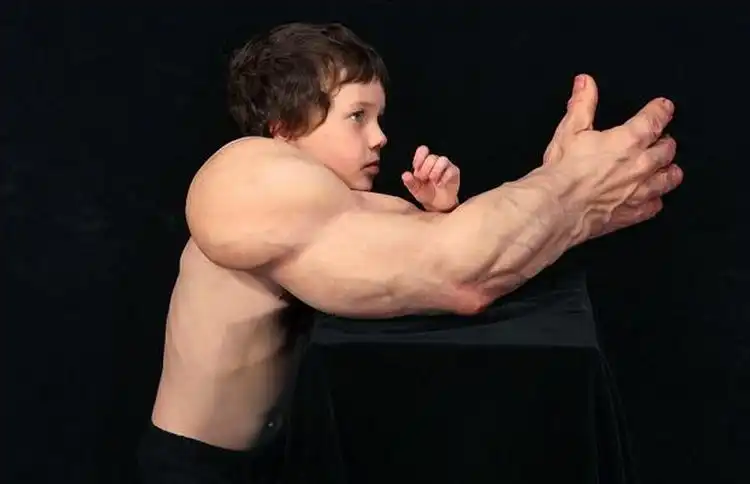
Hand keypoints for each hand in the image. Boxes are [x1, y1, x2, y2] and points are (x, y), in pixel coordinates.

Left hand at [402, 146, 460, 211]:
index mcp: (424, 163)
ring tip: (433, 181)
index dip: (419, 157)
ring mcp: (446, 166)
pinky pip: (451, 170)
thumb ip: (410, 182)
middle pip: (432, 157)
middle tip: (424, 179)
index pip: (423, 150)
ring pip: (443, 160)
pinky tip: (440, 185)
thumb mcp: (416, 189)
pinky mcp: (454, 172)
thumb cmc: (426, 194)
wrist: (438, 205)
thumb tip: (405, 175)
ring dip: (436, 171)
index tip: (416, 168)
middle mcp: (435, 162)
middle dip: (426, 169)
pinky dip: (444, 178)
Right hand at [541, 74, 682, 240]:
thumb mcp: (570, 130)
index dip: (661, 110)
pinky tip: (651, 198)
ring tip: (666, 168)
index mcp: (629, 140)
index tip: (664, 107)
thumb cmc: (564, 170)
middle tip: (661, 139)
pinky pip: (655, 206)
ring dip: (669, 171)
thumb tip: (586, 82)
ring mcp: (640, 191)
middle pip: (667, 149)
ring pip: (669, 178)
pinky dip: (655, 200)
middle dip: (666, 142)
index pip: (655, 119)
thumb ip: (582, 104)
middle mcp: (641, 165)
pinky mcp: (633, 213)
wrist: (557, 208)